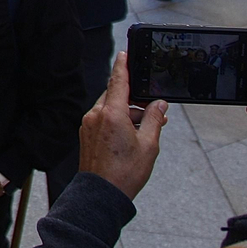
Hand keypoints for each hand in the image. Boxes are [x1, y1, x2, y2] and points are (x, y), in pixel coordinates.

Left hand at [79, 52, 168, 200]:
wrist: (101, 193)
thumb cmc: (125, 173)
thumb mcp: (149, 145)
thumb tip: (159, 105)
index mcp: (111, 114)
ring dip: (127, 112)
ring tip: (145, 128)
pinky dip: (117, 120)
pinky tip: (131, 133)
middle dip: (133, 99)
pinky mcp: (86, 134)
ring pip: (110, 108)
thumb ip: (154, 120)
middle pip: (115, 95)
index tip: (125, 54)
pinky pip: (103, 119)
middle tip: (152, 108)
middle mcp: (96, 115)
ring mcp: (89, 124)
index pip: (118, 81)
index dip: (123, 66)